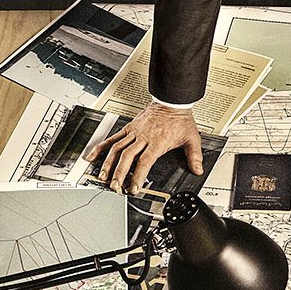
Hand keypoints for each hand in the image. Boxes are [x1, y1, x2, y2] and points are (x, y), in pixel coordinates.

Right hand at [84, 103, 203, 194]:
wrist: (172, 102)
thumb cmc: (180, 119)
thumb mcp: (192, 138)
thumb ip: (195, 156)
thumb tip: (198, 170)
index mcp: (158, 142)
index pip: (144, 162)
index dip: (138, 176)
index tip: (134, 188)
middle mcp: (143, 137)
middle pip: (127, 157)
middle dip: (120, 174)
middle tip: (115, 187)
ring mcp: (134, 132)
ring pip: (117, 149)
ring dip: (109, 164)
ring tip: (103, 177)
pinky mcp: (129, 128)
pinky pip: (113, 138)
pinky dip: (102, 147)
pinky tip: (93, 156)